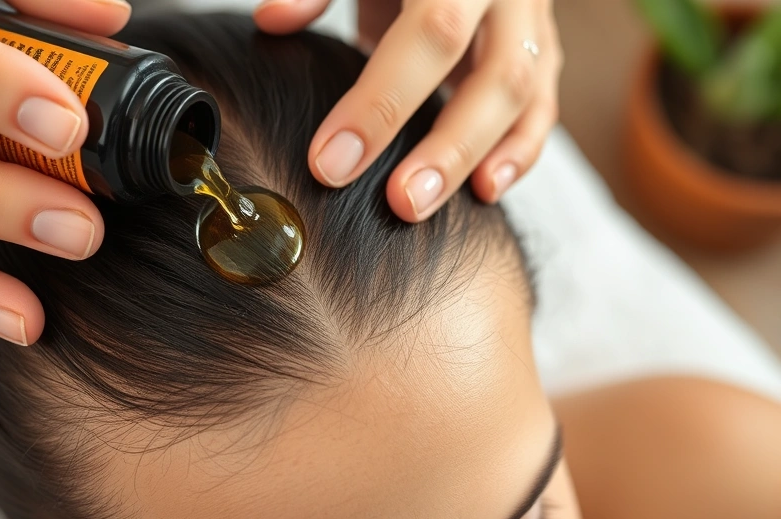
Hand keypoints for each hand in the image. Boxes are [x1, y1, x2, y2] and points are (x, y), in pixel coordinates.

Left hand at [255, 0, 562, 221]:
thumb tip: (271, 21)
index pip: (430, 34)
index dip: (382, 102)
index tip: (331, 162)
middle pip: (494, 74)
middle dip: (446, 147)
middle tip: (399, 203)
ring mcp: (530, 16)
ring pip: (523, 93)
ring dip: (476, 157)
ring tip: (426, 205)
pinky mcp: (539, 43)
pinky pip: (542, 101)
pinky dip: (518, 149)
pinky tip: (485, 190)